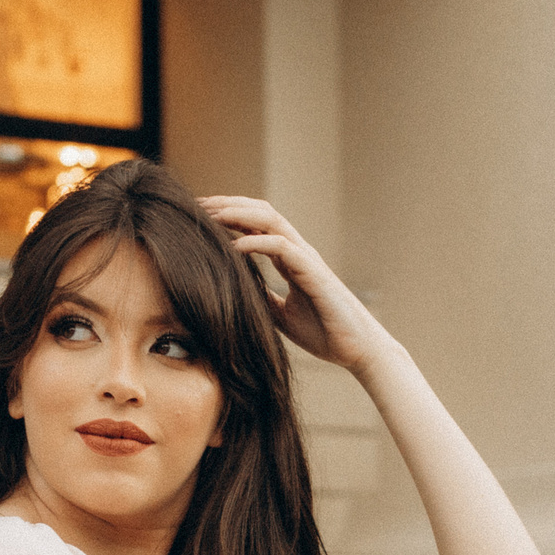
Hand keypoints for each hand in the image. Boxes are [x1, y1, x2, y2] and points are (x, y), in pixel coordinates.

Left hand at [198, 196, 391, 377]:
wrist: (357, 350)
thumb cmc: (325, 333)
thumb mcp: (280, 315)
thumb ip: (262, 296)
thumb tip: (234, 291)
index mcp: (290, 259)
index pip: (257, 224)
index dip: (228, 215)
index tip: (199, 216)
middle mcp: (298, 252)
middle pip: (260, 211)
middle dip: (228, 204)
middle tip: (196, 205)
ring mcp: (307, 259)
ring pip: (271, 220)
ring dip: (238, 213)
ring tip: (210, 215)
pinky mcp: (314, 273)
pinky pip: (282, 247)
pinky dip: (255, 243)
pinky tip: (233, 247)